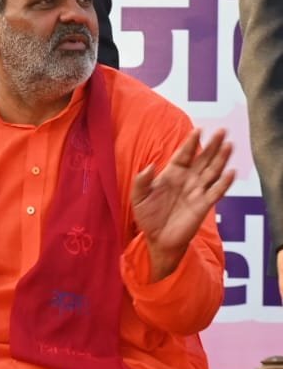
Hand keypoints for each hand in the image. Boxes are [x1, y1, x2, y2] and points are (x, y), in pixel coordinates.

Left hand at [130, 128, 234, 280]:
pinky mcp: (203, 205)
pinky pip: (216, 192)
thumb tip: (150, 166)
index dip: (191, 143)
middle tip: (222, 131)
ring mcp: (197, 191)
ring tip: (229, 145)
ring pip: (212, 171)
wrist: (158, 239)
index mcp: (172, 174)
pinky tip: (230, 172)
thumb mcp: (138, 198)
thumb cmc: (148, 216)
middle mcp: (187, 180)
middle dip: (212, 145)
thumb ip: (141, 181)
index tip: (199, 130)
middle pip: (203, 159)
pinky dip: (224, 183)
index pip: (184, 154)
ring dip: (221, 159)